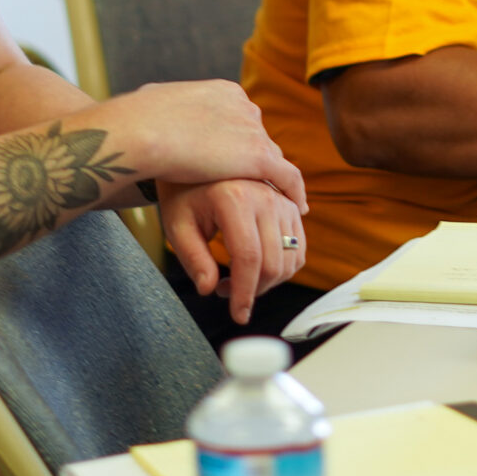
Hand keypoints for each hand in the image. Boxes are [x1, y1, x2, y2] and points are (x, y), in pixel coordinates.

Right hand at [112, 79, 308, 208]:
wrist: (143, 130)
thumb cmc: (138, 119)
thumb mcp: (156, 101)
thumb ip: (165, 107)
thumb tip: (152, 105)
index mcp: (224, 92)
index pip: (241, 121)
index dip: (238, 144)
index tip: (234, 163)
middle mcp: (245, 107)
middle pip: (259, 139)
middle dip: (254, 162)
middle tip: (253, 186)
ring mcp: (254, 131)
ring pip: (273, 160)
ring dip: (273, 181)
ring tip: (276, 202)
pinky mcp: (259, 156)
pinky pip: (287, 177)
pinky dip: (294, 192)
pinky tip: (298, 207)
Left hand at [160, 179, 306, 323]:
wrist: (198, 160)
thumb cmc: (184, 195)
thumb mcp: (178, 226)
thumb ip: (193, 259)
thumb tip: (208, 289)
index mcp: (235, 199)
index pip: (248, 259)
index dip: (244, 293)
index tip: (237, 315)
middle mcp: (266, 196)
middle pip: (273, 263)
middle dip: (254, 290)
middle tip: (227, 293)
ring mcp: (282, 199)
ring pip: (290, 259)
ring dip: (268, 282)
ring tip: (238, 279)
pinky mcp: (290, 205)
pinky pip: (298, 248)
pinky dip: (283, 267)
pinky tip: (257, 267)